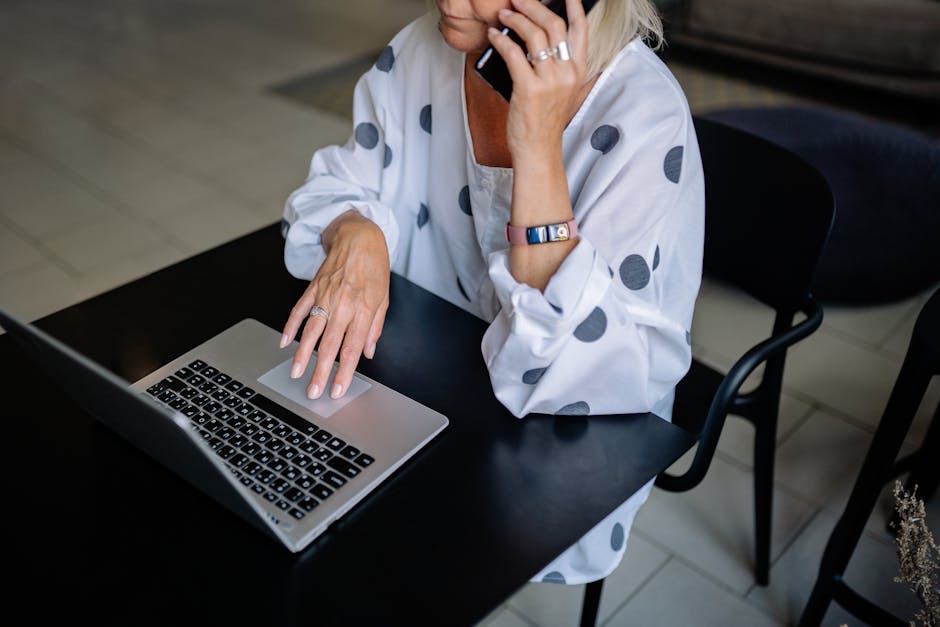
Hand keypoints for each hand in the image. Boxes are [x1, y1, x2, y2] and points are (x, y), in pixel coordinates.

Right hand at [280, 211, 389, 398]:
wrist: (359, 236)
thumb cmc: (374, 266)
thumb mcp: (384, 297)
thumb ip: (375, 328)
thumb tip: (368, 352)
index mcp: (363, 309)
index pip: (352, 348)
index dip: (344, 372)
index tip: (337, 390)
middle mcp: (343, 304)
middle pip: (329, 345)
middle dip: (320, 372)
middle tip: (314, 391)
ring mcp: (325, 296)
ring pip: (310, 331)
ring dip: (302, 355)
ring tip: (295, 373)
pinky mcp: (313, 288)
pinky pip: (298, 310)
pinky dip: (289, 326)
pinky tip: (284, 342)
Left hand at [486, 0, 589, 156]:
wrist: (539, 150)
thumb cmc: (544, 122)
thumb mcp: (560, 91)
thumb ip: (556, 67)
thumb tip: (536, 40)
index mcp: (578, 71)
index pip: (580, 30)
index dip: (573, 7)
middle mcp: (567, 73)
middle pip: (553, 25)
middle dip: (533, 6)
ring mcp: (550, 81)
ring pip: (534, 35)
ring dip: (515, 19)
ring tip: (503, 14)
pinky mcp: (529, 88)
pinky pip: (513, 53)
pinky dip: (501, 40)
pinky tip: (494, 36)